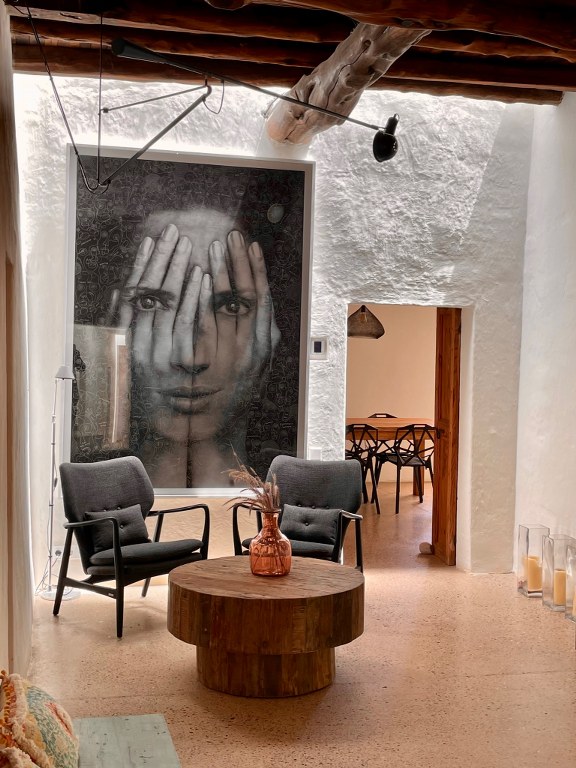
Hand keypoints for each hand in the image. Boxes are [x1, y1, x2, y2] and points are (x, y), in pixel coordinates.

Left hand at [208, 229, 280, 383]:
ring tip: (212, 246)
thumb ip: (264, 339)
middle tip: (231, 235)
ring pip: (223, 307)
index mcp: (261, 348)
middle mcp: (246, 350)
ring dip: (218, 274)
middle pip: (244, 298)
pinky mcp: (200, 363)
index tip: (252, 246)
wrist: (212, 431)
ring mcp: (224, 356)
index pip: (261, 301)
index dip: (257, 271)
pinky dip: (199, 299)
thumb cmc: (235, 397)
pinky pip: (200, 325)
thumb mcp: (258, 369)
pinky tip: (195, 277)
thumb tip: (266, 308)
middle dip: (238, 263)